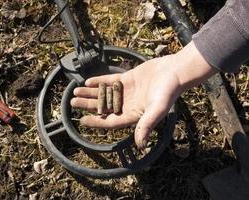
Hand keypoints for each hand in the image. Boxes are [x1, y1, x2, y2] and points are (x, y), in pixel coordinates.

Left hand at [71, 41, 216, 148]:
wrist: (175, 71)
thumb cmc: (168, 92)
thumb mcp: (157, 110)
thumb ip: (146, 125)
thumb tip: (140, 145)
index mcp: (133, 115)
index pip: (110, 121)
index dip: (96, 121)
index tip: (82, 120)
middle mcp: (128, 105)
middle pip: (104, 107)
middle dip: (88, 105)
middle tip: (72, 102)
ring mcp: (126, 92)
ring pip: (104, 94)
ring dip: (90, 93)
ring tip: (76, 91)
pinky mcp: (128, 79)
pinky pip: (110, 81)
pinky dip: (99, 81)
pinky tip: (88, 82)